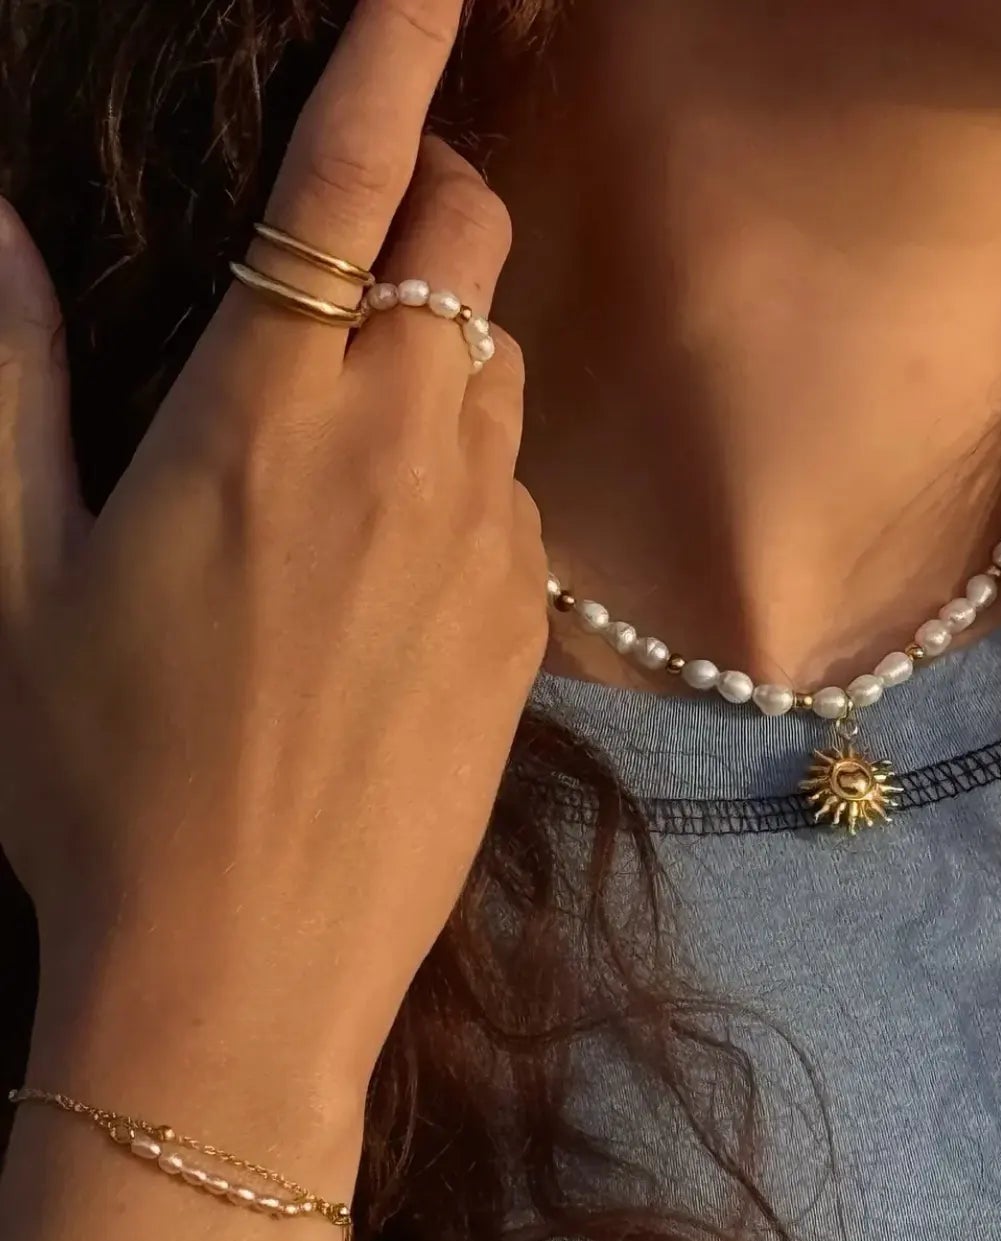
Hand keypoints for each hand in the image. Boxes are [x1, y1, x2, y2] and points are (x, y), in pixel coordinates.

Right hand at [0, 0, 547, 1092]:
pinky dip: (469, 481)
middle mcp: (399, 452)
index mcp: (259, 413)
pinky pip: (519, 497)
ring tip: (349, 450)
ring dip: (445, 352)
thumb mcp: (12, 580)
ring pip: (499, 368)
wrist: (245, 968)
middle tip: (357, 258)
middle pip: (470, 241)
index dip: (392, 52)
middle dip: (428, 206)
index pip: (349, 179)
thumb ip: (6, 380)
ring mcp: (482, 544)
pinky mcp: (527, 631)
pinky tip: (391, 574)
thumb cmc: (98, 784)